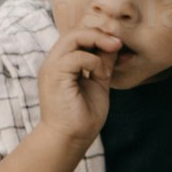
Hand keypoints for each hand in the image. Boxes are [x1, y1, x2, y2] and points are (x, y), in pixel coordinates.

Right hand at [34, 23, 126, 147]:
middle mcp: (54, 62)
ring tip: (112, 53)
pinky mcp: (55, 76)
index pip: (78, 36)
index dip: (98, 35)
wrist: (71, 139)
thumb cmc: (83, 117)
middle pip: (74, 31)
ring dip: (97, 42)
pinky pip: (76, 56)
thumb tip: (114, 45)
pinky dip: (93, 61)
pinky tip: (101, 73)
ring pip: (73, 37)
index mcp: (62, 63)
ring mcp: (52, 67)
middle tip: (119, 43)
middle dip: (99, 33)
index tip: (119, 44)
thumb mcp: (99, 84)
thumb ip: (103, 64)